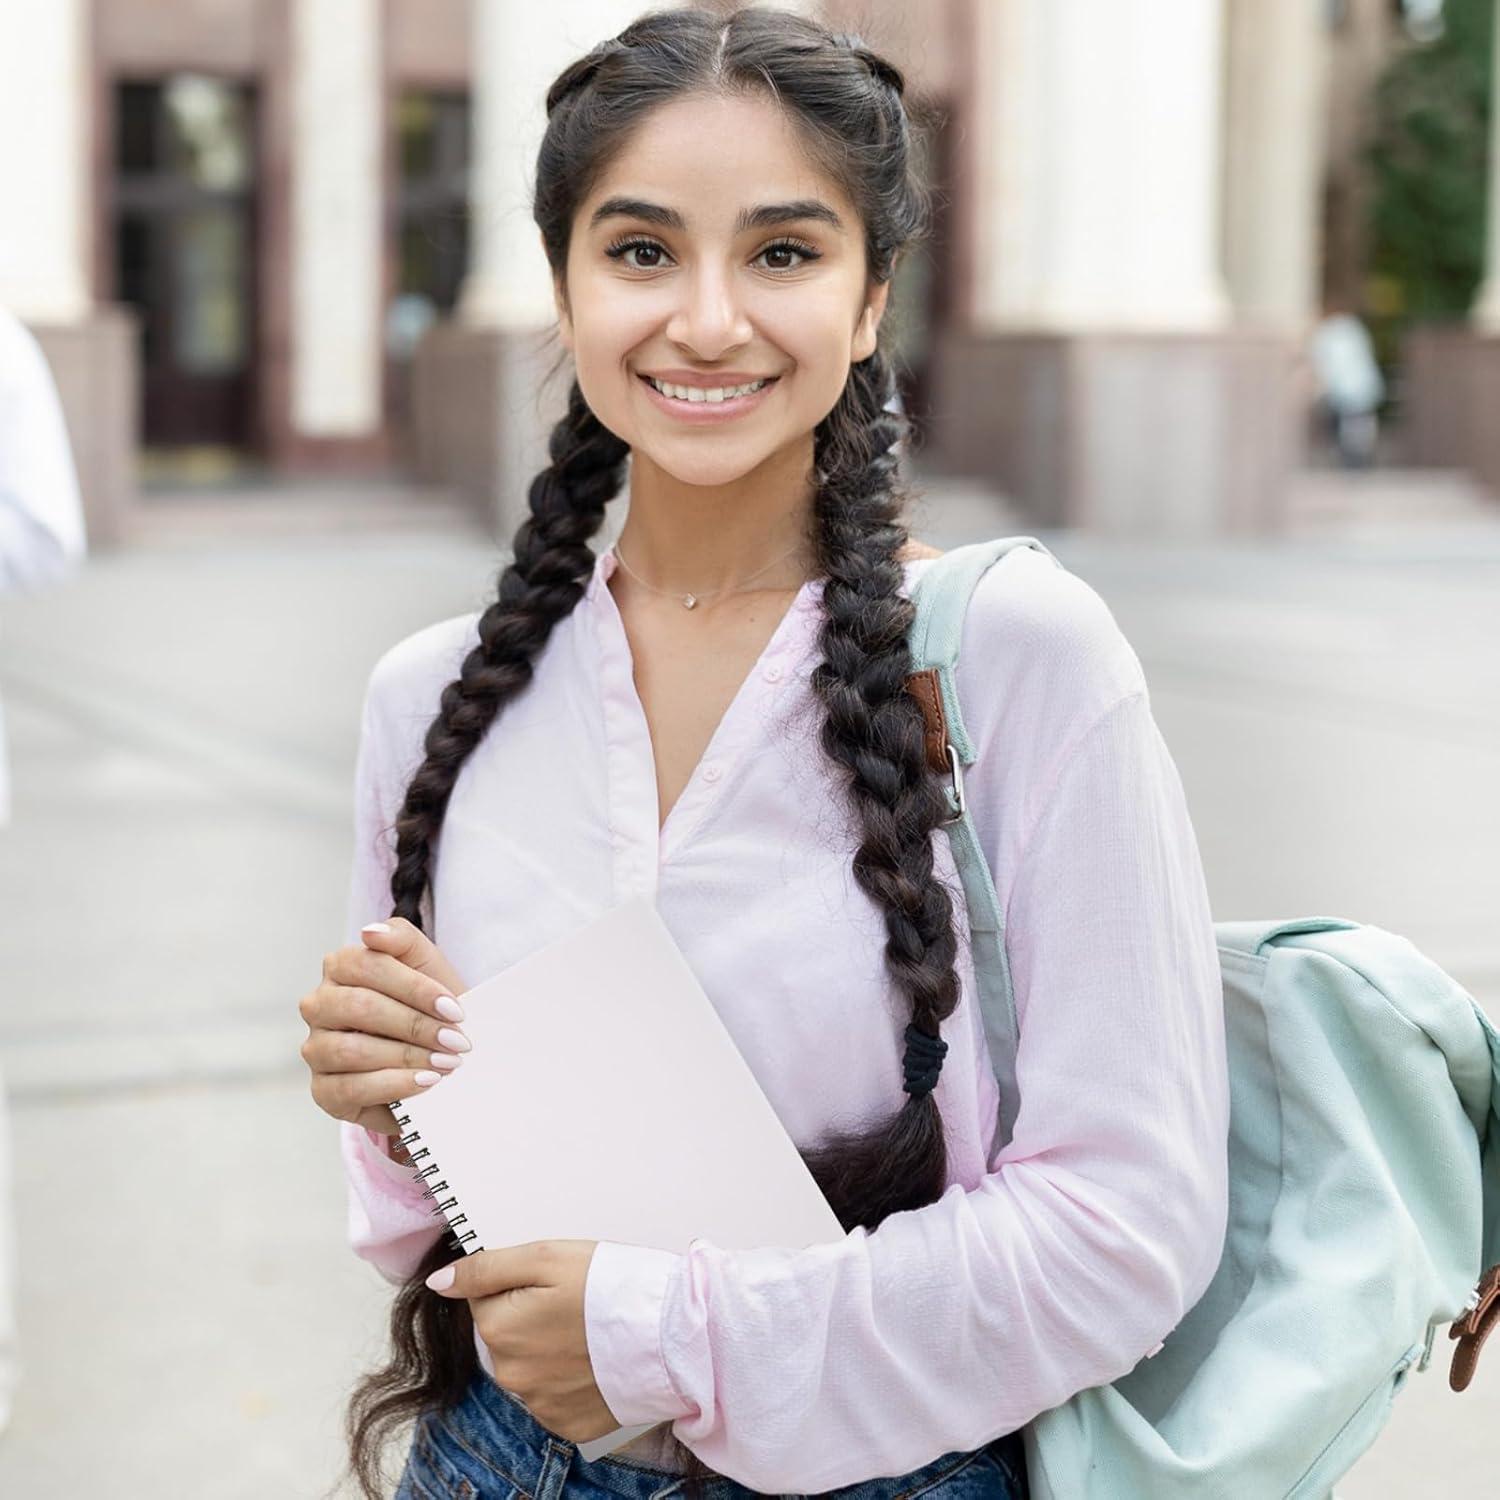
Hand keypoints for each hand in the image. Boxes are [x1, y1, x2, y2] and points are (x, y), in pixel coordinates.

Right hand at [299, 916, 471, 1135]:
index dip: (414, 988)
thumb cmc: (430, 1005)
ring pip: (350, 1050)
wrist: (441, 1054)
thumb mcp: (426, 963)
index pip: (368, 966)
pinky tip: (425, 1083)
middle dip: (414, 1025)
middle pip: (359, 1007)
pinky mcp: (323, 1090)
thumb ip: (402, 938)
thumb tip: (370, 932)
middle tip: (455, 1041)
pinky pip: (348, 1088)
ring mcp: (316, 1049)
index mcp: (340, 968)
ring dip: (407, 1057)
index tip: (454, 1009)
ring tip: (445, 1064)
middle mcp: (320, 1006)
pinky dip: (393, 1085)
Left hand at [425, 1240, 617, 1442]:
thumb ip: (487, 1268)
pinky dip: (569, 1378)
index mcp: (499, 1329)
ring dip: (550, 1348)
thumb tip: (440, 1281)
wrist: (670, 1336)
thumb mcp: (546, 1256)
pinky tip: (595, 1360)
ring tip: (591, 1331)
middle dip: (531, 1317)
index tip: (553, 1282)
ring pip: (529, 1365)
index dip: (519, 1283)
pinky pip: (553, 1395)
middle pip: (505, 1334)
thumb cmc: (613, 1287)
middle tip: (575, 1303)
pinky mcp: (568, 1424)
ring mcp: (539, 1404)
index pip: (485, 1298)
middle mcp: (511, 1374)